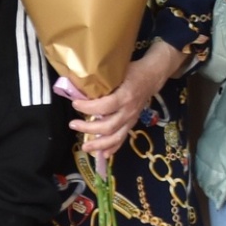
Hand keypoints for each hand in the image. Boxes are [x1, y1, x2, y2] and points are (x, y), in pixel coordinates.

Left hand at [70, 41, 180, 160]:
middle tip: (73, 124)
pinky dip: (112, 148)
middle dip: (88, 128)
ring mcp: (131, 119)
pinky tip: (102, 154)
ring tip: (85, 147)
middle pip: (108, 126)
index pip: (105, 106)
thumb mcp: (118, 71)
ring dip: (99, 145)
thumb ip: (102, 80)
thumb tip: (79, 85)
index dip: (88, 108)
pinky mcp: (132, 124)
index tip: (75, 104)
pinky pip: (122, 139)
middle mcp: (129, 111)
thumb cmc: (132, 72)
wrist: (152, 77)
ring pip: (115, 137)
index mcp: (125, 96)